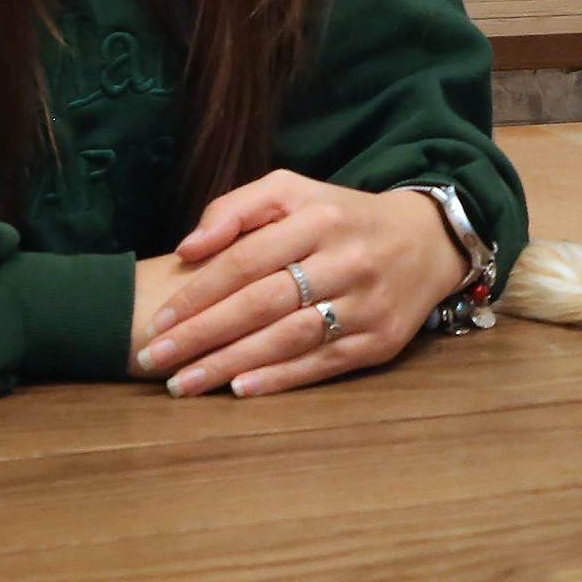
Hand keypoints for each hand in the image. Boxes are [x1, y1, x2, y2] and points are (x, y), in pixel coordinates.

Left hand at [135, 173, 467, 397]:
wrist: (427, 240)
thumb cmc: (342, 218)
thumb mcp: (295, 193)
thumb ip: (237, 208)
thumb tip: (188, 248)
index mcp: (321, 219)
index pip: (247, 259)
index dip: (199, 292)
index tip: (159, 319)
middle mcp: (349, 260)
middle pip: (263, 302)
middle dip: (202, 335)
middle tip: (154, 359)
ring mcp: (369, 302)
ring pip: (289, 337)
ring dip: (230, 364)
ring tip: (183, 383)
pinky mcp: (383, 339)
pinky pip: (323, 362)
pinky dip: (279, 378)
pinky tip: (240, 388)